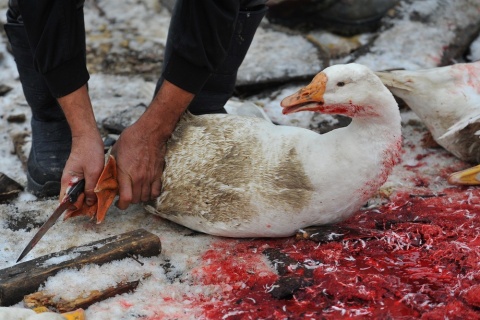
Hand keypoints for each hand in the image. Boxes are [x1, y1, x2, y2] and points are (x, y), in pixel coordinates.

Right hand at [57, 85, 103, 205]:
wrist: (88, 137)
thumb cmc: (89, 152)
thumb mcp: (93, 172)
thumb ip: (90, 188)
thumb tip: (89, 203)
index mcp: (67, 182)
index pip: (65, 202)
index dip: (75, 209)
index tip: (87, 211)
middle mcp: (69, 182)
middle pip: (73, 200)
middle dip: (84, 206)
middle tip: (97, 209)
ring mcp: (74, 178)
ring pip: (79, 194)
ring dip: (88, 199)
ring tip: (100, 202)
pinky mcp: (81, 175)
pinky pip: (84, 187)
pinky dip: (90, 191)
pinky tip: (100, 193)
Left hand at [111, 119, 165, 208]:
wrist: (150, 133)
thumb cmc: (131, 140)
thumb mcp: (115, 152)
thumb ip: (113, 168)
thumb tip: (109, 177)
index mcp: (125, 173)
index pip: (126, 199)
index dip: (121, 206)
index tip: (118, 203)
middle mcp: (138, 178)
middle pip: (135, 200)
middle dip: (129, 201)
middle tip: (125, 195)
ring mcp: (149, 177)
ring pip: (145, 197)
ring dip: (139, 198)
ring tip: (135, 192)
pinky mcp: (158, 174)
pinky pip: (156, 191)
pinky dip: (151, 194)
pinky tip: (147, 190)